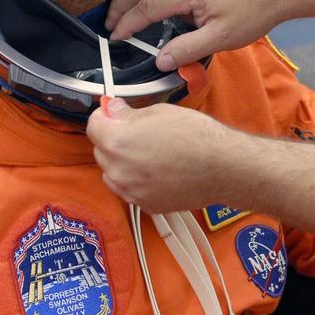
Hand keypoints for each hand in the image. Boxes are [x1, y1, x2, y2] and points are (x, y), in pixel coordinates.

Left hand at [87, 98, 231, 211]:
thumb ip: (129, 114)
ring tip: (148, 152)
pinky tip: (157, 169)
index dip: (104, 115)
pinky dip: (136, 179)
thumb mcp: (159, 112)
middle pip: (100, 150)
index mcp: (118, 142)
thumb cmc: (196, 137)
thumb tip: (113, 110)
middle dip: (112, 138)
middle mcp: (119, 170)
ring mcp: (131, 191)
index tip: (114, 113)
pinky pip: (129, 189)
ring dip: (122, 162)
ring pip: (112, 172)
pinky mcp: (145, 205)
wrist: (222, 168)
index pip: (93, 125)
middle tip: (136, 130)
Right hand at [106, 0, 283, 68]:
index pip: (146, 6)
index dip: (127, 23)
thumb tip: (161, 60)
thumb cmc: (252, 13)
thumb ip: (187, 49)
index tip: (115, 36)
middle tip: (108, 23)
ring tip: (125, 14)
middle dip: (121, 5)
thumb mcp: (221, 38)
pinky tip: (154, 4)